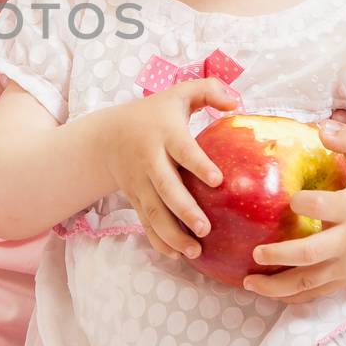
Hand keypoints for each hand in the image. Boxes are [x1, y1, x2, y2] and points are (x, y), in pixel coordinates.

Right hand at [101, 79, 243, 260]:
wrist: (107, 137)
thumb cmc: (154, 114)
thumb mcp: (178, 94)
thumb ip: (208, 90)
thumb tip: (237, 103)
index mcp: (165, 134)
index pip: (182, 151)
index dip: (199, 165)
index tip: (218, 180)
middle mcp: (150, 160)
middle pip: (165, 188)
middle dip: (184, 210)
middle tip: (205, 228)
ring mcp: (140, 183)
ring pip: (154, 212)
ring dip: (172, 234)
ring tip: (194, 251)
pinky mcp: (135, 199)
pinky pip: (145, 222)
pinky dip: (158, 240)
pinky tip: (176, 254)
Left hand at [242, 118, 345, 302]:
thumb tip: (320, 125)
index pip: (322, 207)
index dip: (302, 202)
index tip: (289, 199)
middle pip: (311, 253)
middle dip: (281, 255)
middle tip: (255, 251)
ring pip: (310, 282)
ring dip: (277, 286)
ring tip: (248, 282)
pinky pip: (316, 293)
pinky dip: (291, 296)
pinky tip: (267, 292)